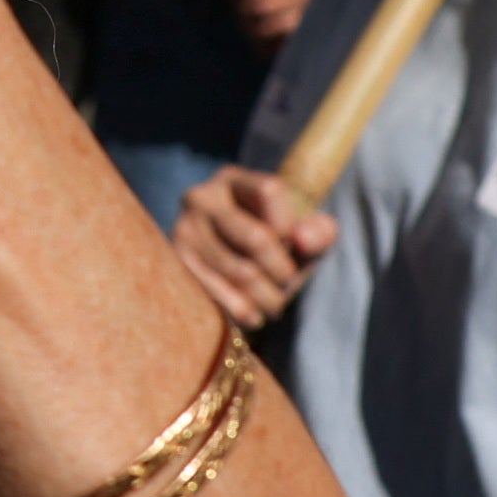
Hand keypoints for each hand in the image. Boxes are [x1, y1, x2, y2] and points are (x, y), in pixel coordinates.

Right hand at [170, 164, 330, 329]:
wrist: (228, 271)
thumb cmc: (275, 246)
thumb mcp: (304, 233)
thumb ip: (319, 231)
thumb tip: (302, 240)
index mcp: (232, 179)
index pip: (270, 190)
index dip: (290, 224)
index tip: (295, 246)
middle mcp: (201, 197)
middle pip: (256, 237)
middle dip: (282, 270)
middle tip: (288, 284)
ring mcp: (184, 231)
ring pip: (240, 272)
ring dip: (268, 297)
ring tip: (276, 305)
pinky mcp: (176, 266)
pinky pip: (217, 294)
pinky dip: (243, 311)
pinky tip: (255, 316)